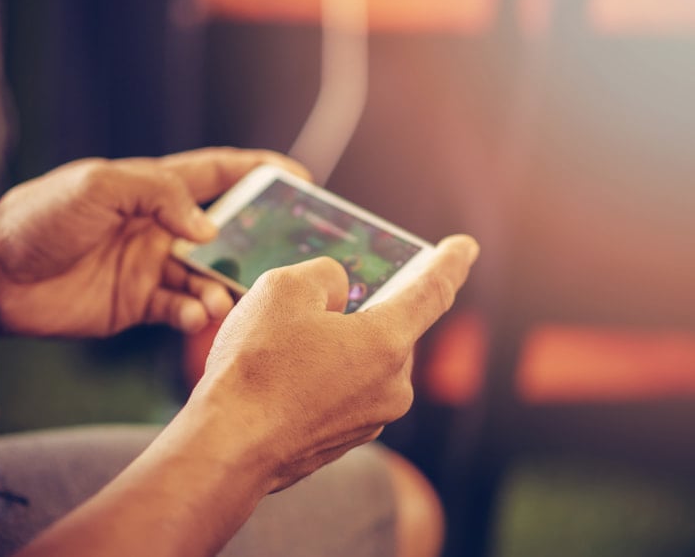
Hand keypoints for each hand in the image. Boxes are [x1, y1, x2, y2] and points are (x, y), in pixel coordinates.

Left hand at [0, 148, 309, 337]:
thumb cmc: (40, 218)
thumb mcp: (100, 186)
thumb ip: (161, 196)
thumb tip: (212, 228)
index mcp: (154, 188)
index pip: (219, 173)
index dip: (261, 172)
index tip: (301, 179)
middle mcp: (161, 226)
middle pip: (227, 230)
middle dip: (260, 241)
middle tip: (290, 255)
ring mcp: (153, 267)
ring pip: (211, 275)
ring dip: (225, 286)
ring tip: (222, 298)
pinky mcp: (140, 304)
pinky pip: (183, 308)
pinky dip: (196, 313)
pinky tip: (196, 315)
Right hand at [183, 234, 478, 491]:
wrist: (229, 447)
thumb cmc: (256, 366)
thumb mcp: (284, 289)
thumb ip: (325, 276)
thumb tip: (339, 293)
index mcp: (387, 342)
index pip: (432, 291)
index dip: (450, 263)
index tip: (465, 247)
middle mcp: (392, 385)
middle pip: (385, 328)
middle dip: (355, 314)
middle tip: (306, 312)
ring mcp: (371, 418)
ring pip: (360, 362)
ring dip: (333, 348)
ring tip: (279, 353)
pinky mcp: (345, 440)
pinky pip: (342, 392)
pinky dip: (320, 379)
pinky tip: (280, 381)